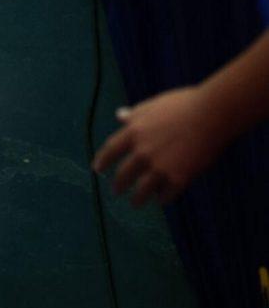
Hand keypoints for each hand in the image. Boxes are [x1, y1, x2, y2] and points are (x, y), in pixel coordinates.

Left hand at [92, 88, 225, 205]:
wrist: (211, 114)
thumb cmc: (184, 104)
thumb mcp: (154, 104)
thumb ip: (136, 114)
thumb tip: (119, 115)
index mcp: (135, 131)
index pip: (111, 150)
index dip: (102, 161)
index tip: (97, 169)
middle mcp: (143, 152)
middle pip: (124, 175)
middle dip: (118, 185)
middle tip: (116, 190)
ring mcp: (160, 167)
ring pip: (142, 191)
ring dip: (137, 199)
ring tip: (135, 202)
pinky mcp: (179, 178)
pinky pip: (166, 196)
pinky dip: (162, 198)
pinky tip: (162, 199)